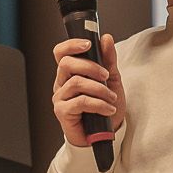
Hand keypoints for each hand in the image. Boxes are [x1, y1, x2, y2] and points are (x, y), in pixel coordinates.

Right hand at [52, 34, 126, 150]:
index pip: (61, 52)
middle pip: (66, 63)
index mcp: (70, 72)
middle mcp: (62, 83)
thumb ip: (108, 60)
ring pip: (76, 82)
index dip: (71, 45)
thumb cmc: (105, 107)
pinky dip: (98, 104)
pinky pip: (80, 101)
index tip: (88, 44)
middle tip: (106, 76)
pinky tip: (108, 109)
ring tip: (111, 98)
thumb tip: (106, 39)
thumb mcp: (112, 80)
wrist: (106, 134)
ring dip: (99, 89)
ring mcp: (60, 97)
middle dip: (90, 66)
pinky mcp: (62, 112)